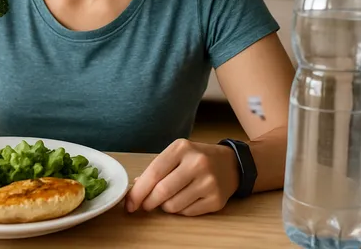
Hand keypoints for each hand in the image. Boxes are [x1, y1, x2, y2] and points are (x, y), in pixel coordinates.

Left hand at [125, 139, 239, 215]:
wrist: (231, 164)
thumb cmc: (197, 158)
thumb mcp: (177, 154)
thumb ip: (156, 169)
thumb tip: (136, 188)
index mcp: (182, 148)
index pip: (154, 172)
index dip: (138, 191)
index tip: (129, 203)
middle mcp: (197, 163)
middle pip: (162, 191)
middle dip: (148, 202)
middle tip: (144, 206)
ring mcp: (208, 182)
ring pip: (173, 205)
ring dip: (165, 206)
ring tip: (170, 198)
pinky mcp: (216, 199)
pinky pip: (187, 213)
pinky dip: (180, 210)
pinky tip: (186, 199)